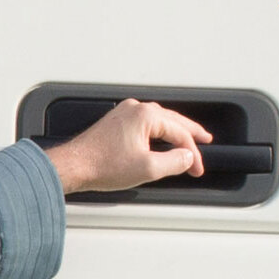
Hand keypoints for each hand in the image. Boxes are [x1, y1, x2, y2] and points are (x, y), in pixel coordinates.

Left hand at [45, 99, 211, 194]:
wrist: (74, 166)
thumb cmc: (101, 164)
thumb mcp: (148, 168)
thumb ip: (174, 162)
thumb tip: (186, 157)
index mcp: (145, 115)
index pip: (179, 133)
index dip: (192, 153)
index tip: (197, 168)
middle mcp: (135, 109)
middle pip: (172, 120)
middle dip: (189, 133)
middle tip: (205, 140)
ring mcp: (124, 114)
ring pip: (158, 120)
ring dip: (174, 131)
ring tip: (187, 140)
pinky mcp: (116, 122)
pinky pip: (145, 123)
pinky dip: (158, 132)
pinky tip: (161, 139)